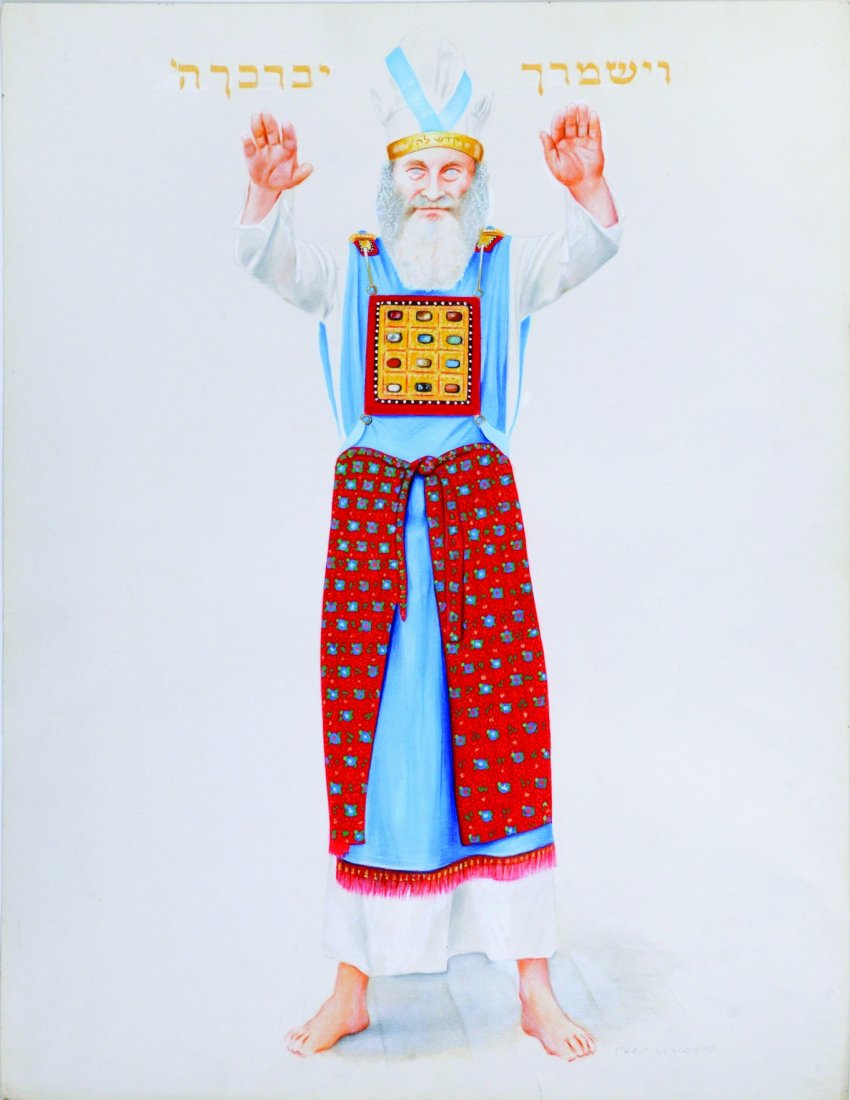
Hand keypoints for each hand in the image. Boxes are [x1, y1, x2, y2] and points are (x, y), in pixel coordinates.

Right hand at [242, 112, 312, 193]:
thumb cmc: (284, 179)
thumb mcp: (293, 179)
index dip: (288, 132)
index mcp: (288, 149)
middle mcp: (275, 145)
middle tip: (266, 112)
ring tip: (255, 117)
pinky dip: (246, 141)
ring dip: (257, 126)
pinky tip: (245, 135)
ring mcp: (262, 147)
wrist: (268, 186)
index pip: (289, 139)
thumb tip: (310, 167)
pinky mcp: (251, 154)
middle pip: (272, 132)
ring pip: (260, 134)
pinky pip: (249, 146)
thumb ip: (301, 173)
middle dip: (269, 123)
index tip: (286, 124)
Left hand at [539, 102, 617, 226]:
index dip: (558, 121)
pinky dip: (594, 123)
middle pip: (571, 124)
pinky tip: (593, 114)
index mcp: (559, 144)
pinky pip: (595, 131)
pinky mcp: (595, 143)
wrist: (585, 185)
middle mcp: (571, 140)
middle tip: (571, 107)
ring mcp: (583, 140)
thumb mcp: (554, 165)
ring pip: (582, 125)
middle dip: (571, 115)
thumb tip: (542, 132)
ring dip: (582, 115)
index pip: (558, 129)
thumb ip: (548, 149)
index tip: (559, 113)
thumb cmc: (567, 176)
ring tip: (582, 106)